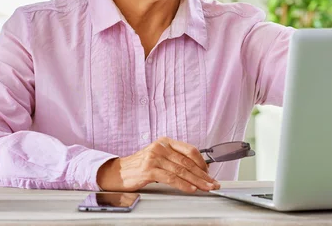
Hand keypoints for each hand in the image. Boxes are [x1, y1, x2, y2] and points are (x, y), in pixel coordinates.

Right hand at [96, 137, 219, 192]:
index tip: (209, 173)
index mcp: (165, 142)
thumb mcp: (159, 157)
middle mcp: (160, 147)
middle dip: (203, 174)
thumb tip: (196, 169)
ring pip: (181, 170)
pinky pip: (171, 178)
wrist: (119, 172)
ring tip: (206, 188)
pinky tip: (191, 189)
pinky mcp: (149, 169)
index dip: (202, 162)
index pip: (190, 150)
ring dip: (197, 181)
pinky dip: (183, 184)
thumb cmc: (140, 166)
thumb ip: (174, 159)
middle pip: (187, 162)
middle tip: (213, 183)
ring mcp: (154, 157)